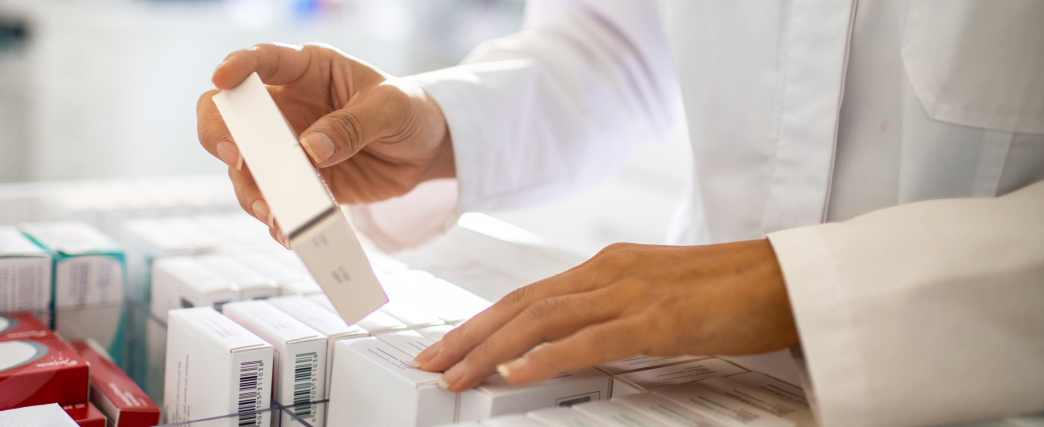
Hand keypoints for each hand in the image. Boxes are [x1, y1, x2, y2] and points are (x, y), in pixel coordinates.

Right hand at [198, 43, 453, 244]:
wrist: (426, 149)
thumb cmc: (408, 110)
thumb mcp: (392, 107)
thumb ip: (353, 124)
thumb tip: (310, 150)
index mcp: (307, 70)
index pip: (262, 61)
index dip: (237, 65)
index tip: (222, 78)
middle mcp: (286, 107)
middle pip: (229, 115)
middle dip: (219, 134)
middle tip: (234, 157)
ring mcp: (286, 148)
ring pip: (246, 168)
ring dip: (251, 190)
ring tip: (272, 212)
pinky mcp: (299, 183)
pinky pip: (276, 201)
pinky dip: (278, 218)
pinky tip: (288, 231)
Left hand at [412, 239, 798, 391]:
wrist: (788, 278)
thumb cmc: (730, 292)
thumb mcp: (657, 299)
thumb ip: (613, 315)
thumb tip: (574, 345)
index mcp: (607, 267)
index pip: (528, 295)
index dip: (482, 321)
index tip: (448, 344)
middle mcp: (608, 272)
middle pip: (521, 304)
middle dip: (469, 335)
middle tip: (430, 363)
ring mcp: (631, 292)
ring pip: (542, 320)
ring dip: (491, 349)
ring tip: (456, 374)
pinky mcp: (658, 318)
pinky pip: (590, 340)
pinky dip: (546, 357)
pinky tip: (515, 374)